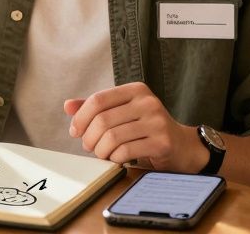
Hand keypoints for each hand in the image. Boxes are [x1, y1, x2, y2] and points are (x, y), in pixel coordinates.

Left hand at [65, 82, 202, 171]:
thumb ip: (96, 108)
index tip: (75, 131)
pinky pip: (125, 152)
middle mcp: (148, 102)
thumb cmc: (146, 128)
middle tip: (89, 147)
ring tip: (102, 154)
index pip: (98, 100)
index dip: (81, 117)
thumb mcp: (123, 113)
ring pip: (112, 137)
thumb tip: (67, 106)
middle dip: (89, 138)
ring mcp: (157, 121)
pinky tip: (117, 159)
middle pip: (102, 120)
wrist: (182, 146)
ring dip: (100, 151)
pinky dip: (115, 158)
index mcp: (136, 90)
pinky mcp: (162, 142)